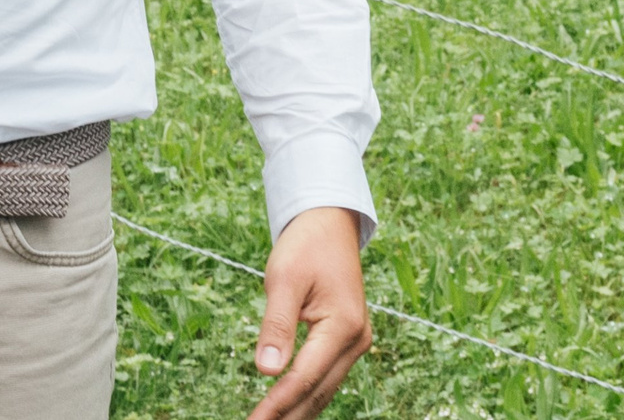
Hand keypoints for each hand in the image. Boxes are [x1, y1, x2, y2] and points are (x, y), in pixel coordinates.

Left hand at [247, 209, 371, 419]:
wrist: (329, 223)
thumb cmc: (306, 246)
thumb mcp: (284, 279)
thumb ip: (277, 325)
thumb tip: (267, 371)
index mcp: (343, 326)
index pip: (304, 377)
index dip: (276, 405)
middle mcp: (356, 340)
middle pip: (317, 391)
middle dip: (286, 415)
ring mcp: (355, 342)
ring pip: (324, 389)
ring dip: (295, 410)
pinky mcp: (347, 341)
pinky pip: (325, 377)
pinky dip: (304, 394)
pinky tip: (285, 408)